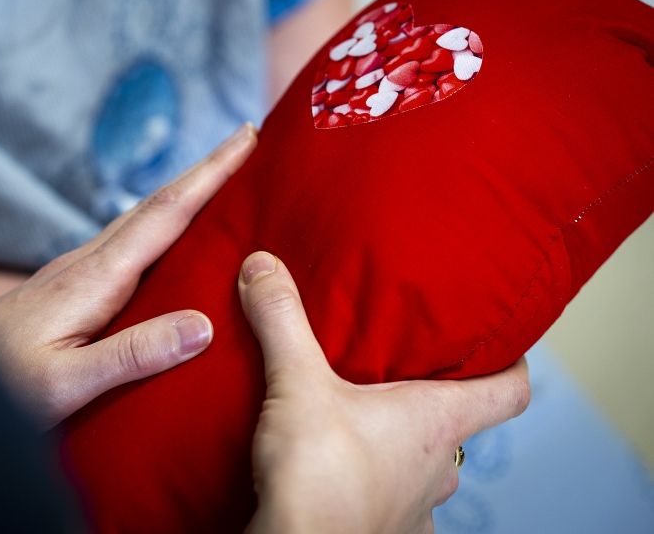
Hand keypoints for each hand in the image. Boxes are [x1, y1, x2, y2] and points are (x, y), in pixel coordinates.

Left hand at [0, 123, 257, 428]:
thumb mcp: (65, 383)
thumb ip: (131, 356)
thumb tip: (203, 327)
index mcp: (93, 278)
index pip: (164, 214)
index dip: (209, 175)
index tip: (245, 138)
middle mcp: (86, 263)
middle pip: (156, 205)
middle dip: (205, 171)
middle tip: (247, 142)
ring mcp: (75, 271)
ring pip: (141, 221)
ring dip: (184, 195)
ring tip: (224, 183)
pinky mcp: (70, 287)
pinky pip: (127, 244)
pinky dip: (161, 226)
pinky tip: (171, 240)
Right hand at [239, 252, 529, 533]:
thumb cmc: (318, 475)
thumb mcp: (296, 382)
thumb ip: (283, 319)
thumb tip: (263, 264)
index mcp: (436, 421)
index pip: (510, 391)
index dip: (512, 362)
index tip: (499, 342)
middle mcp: (438, 469)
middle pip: (459, 427)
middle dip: (432, 400)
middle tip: (399, 372)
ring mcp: (416, 510)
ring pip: (424, 469)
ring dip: (401, 446)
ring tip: (362, 422)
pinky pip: (392, 504)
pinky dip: (375, 486)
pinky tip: (343, 474)